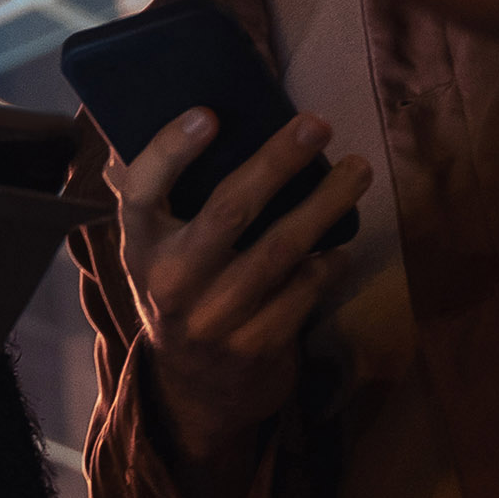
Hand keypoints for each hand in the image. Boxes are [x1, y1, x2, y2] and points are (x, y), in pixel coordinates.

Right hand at [107, 107, 372, 480]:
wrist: (194, 390)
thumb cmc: (182, 290)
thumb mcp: (157, 250)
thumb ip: (165, 194)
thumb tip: (189, 107)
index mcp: (140, 246)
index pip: (142, 190)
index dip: (171, 150)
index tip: (209, 114)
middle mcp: (170, 282)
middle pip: (229, 211)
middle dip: (278, 162)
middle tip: (317, 124)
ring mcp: (214, 319)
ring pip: (280, 250)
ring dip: (325, 204)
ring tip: (358, 169)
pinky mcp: (255, 347)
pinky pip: (303, 293)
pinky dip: (328, 264)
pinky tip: (343, 243)